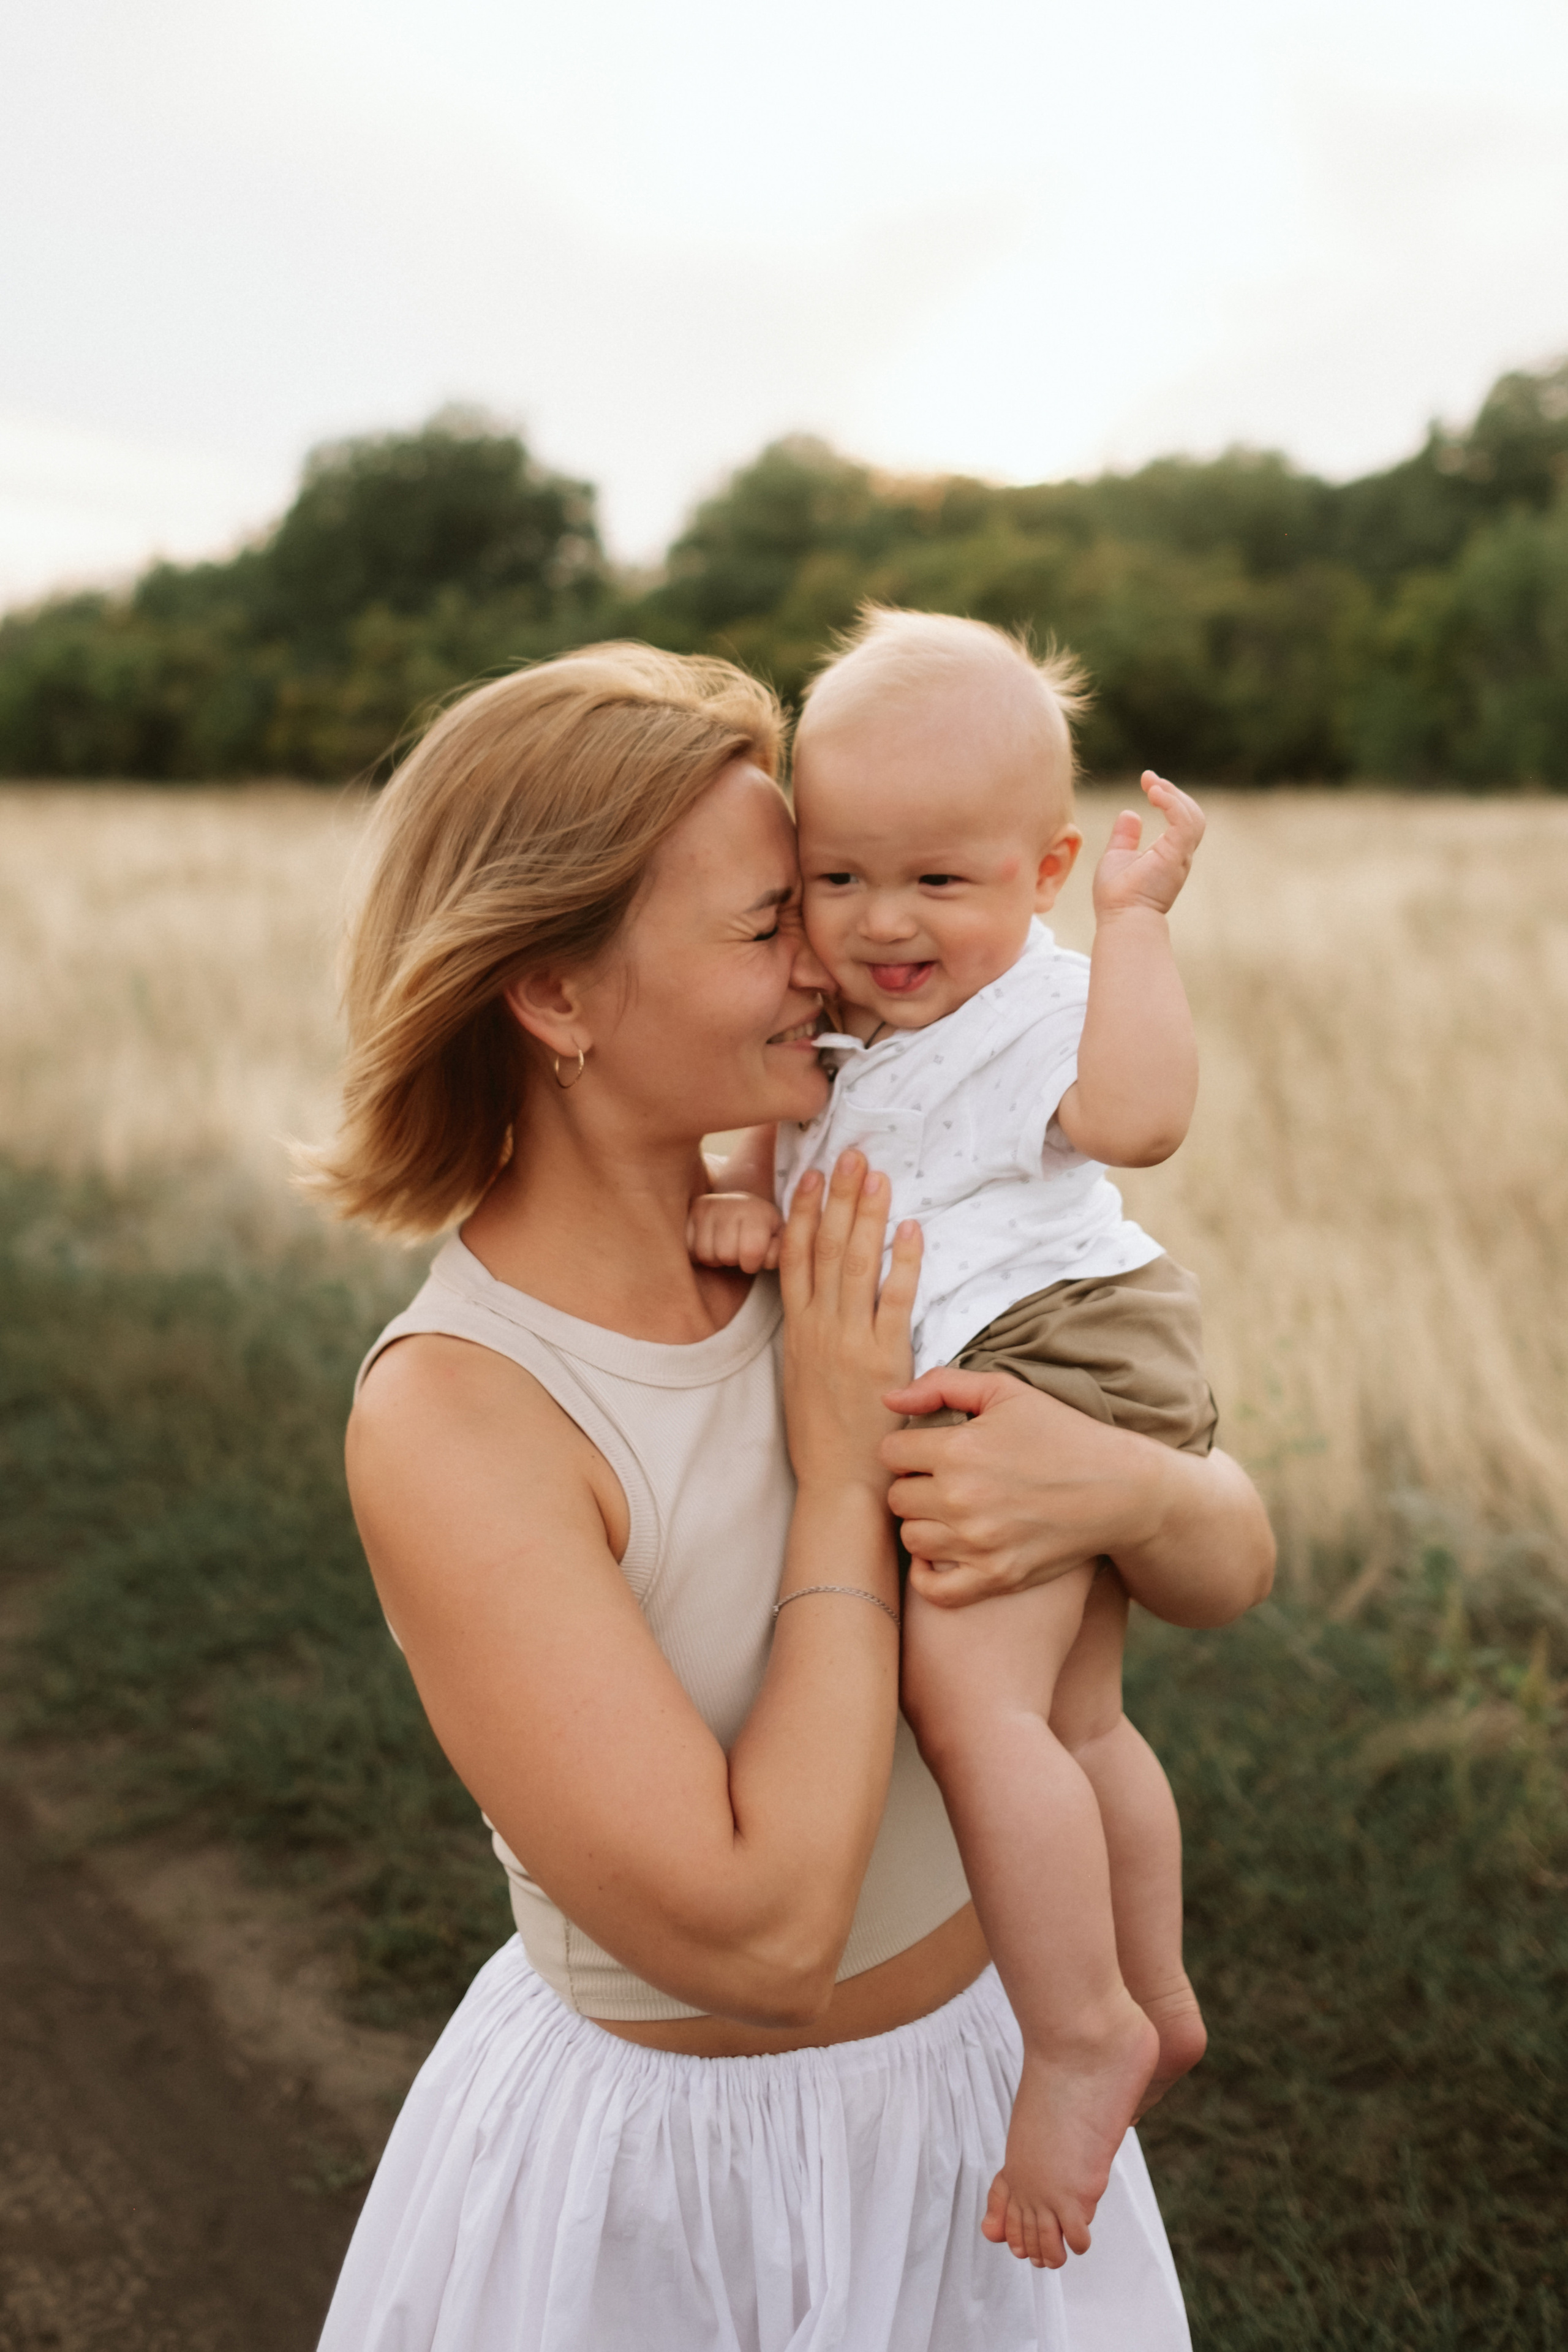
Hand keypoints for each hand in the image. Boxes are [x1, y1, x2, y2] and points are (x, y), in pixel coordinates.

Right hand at [687, 1190, 784, 1272]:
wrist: (739, 1207)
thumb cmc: (761, 1230)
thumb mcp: (778, 1239)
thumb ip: (780, 1251)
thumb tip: (768, 1259)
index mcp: (757, 1211)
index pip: (752, 1252)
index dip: (753, 1263)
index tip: (754, 1256)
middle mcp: (730, 1203)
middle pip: (726, 1255)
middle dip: (732, 1261)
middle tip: (736, 1251)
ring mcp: (706, 1206)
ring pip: (705, 1254)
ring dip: (714, 1258)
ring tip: (722, 1247)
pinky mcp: (688, 1212)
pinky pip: (687, 1248)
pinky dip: (696, 1252)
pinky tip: (708, 1243)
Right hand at [781, 1152, 920, 1498]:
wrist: (840, 1484)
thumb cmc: (826, 1438)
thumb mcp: (803, 1379)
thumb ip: (811, 1338)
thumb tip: (818, 1305)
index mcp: (797, 1332)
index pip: (794, 1257)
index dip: (802, 1212)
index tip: (810, 1175)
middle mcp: (818, 1329)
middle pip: (825, 1247)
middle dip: (838, 1196)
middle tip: (850, 1154)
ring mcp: (848, 1342)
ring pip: (854, 1263)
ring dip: (866, 1215)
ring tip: (877, 1176)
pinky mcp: (883, 1359)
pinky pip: (894, 1299)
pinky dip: (902, 1261)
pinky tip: (911, 1229)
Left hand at [878, 1367, 1169, 1607]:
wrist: (1118, 1489)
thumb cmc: (1061, 1435)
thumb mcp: (1006, 1392)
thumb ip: (942, 1385)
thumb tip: (889, 1397)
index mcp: (959, 1449)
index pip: (890, 1453)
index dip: (907, 1448)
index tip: (930, 1450)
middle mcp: (961, 1499)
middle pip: (896, 1497)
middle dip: (914, 1484)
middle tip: (943, 1480)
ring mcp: (978, 1543)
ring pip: (911, 1539)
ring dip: (924, 1524)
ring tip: (951, 1511)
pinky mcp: (996, 1577)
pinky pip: (934, 1590)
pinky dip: (929, 1576)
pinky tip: (946, 1553)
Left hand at [1092, 772, 1203, 922]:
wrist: (1121, 919)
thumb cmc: (1117, 897)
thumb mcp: (1117, 857)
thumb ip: (1125, 838)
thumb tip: (1130, 814)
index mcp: (1169, 855)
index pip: (1180, 820)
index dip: (1168, 798)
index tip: (1148, 782)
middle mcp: (1179, 855)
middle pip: (1191, 815)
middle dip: (1172, 792)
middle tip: (1149, 778)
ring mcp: (1180, 856)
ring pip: (1193, 816)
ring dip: (1174, 795)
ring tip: (1152, 785)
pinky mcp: (1176, 855)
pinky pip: (1184, 822)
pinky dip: (1172, 803)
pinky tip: (1154, 793)